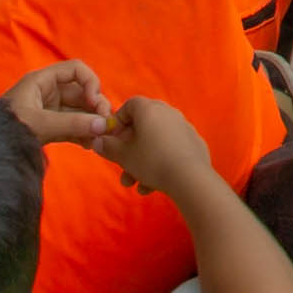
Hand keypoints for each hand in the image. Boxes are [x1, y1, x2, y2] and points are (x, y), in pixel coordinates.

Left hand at [2, 60, 110, 149]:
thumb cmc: (7, 129)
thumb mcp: (40, 124)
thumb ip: (72, 124)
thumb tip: (103, 125)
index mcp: (42, 81)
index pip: (75, 70)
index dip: (90, 82)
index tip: (95, 101)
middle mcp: (48, 93)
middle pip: (81, 93)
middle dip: (95, 107)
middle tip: (105, 125)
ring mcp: (49, 111)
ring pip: (79, 112)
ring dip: (91, 123)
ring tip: (100, 139)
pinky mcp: (49, 129)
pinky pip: (72, 127)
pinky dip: (83, 134)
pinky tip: (90, 145)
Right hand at [92, 94, 216, 197]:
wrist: (190, 178)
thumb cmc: (151, 161)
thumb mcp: (124, 156)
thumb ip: (108, 147)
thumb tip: (97, 141)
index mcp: (149, 109)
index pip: (129, 106)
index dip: (117, 122)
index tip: (112, 140)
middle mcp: (168, 112)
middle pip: (142, 128)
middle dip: (129, 151)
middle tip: (122, 169)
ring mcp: (184, 127)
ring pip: (156, 143)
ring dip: (143, 163)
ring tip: (137, 185)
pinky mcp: (194, 143)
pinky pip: (171, 150)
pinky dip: (160, 164)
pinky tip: (153, 186)